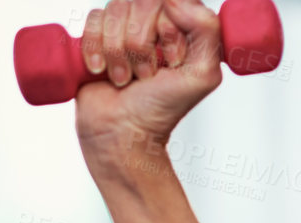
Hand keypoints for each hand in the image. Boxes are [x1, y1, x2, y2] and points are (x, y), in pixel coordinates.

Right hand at [74, 0, 223, 181]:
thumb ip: (207, 31)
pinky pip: (92, 19)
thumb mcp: (202, 74)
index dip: (168, 31)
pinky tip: (102, 71)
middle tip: (146, 76)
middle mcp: (154, 22)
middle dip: (141, 44)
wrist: (123, 132)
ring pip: (115, 9)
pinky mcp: (97, 35)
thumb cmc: (161, 108)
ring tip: (126, 79)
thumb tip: (175, 0)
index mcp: (184, 26)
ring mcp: (124, 27)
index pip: (172, 1)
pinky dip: (95, 49)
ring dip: (118, 51)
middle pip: (142, 2)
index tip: (171, 62)